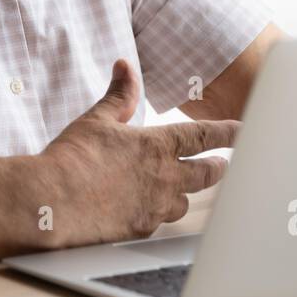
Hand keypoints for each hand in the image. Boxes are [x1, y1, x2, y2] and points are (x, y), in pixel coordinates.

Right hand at [40, 59, 236, 244]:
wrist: (52, 202)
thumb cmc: (72, 158)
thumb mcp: (97, 119)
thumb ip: (119, 95)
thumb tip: (125, 67)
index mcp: (157, 145)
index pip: (204, 137)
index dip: (227, 133)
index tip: (243, 131)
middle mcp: (164, 177)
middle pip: (206, 174)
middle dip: (217, 168)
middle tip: (223, 165)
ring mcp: (155, 207)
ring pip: (185, 201)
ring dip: (186, 193)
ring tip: (182, 190)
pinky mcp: (142, 230)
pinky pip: (160, 222)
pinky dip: (158, 214)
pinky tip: (147, 211)